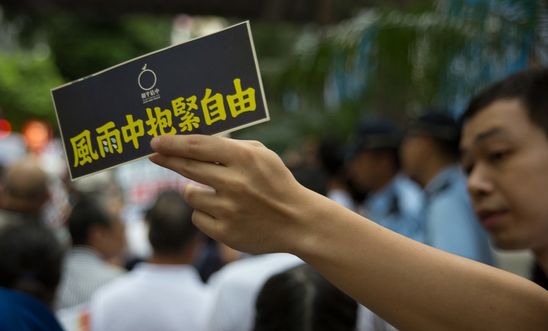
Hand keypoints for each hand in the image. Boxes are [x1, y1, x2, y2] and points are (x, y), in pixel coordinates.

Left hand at [149, 134, 315, 253]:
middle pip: (187, 168)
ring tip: (219, 194)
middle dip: (167, 159)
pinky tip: (226, 213)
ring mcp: (229, 210)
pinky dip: (206, 213)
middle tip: (154, 155)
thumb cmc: (276, 183)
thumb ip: (232, 147)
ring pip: (190, 195)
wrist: (298, 221)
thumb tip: (193, 143)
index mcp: (244, 159)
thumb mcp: (263, 155)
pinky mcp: (226, 233)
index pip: (198, 146)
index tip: (155, 141)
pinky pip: (198, 217)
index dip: (173, 143)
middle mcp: (235, 183)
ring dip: (197, 191)